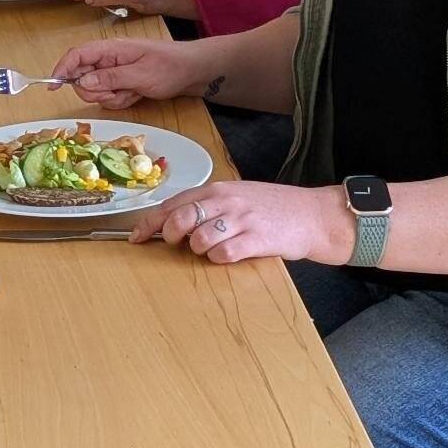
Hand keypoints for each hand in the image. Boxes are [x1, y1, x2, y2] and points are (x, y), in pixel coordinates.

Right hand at [51, 37, 203, 109]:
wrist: (191, 71)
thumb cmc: (169, 66)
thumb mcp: (140, 74)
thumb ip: (110, 78)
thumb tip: (81, 82)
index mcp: (110, 49)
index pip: (76, 55)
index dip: (61, 69)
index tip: (53, 86)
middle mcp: (108, 59)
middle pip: (81, 78)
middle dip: (95, 91)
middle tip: (116, 92)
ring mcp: (114, 71)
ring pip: (95, 91)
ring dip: (111, 97)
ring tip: (132, 92)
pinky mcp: (120, 82)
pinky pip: (108, 96)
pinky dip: (119, 100)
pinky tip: (136, 95)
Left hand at [128, 181, 354, 265]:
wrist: (312, 214)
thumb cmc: (270, 207)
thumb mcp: (235, 196)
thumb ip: (206, 205)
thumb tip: (170, 222)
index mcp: (217, 189)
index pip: (172, 204)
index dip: (149, 223)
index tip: (135, 237)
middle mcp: (226, 201)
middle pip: (180, 221)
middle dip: (170, 237)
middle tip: (179, 244)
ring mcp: (241, 220)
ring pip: (199, 239)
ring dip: (199, 250)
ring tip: (214, 248)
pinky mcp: (257, 239)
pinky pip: (224, 254)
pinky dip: (220, 259)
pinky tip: (229, 254)